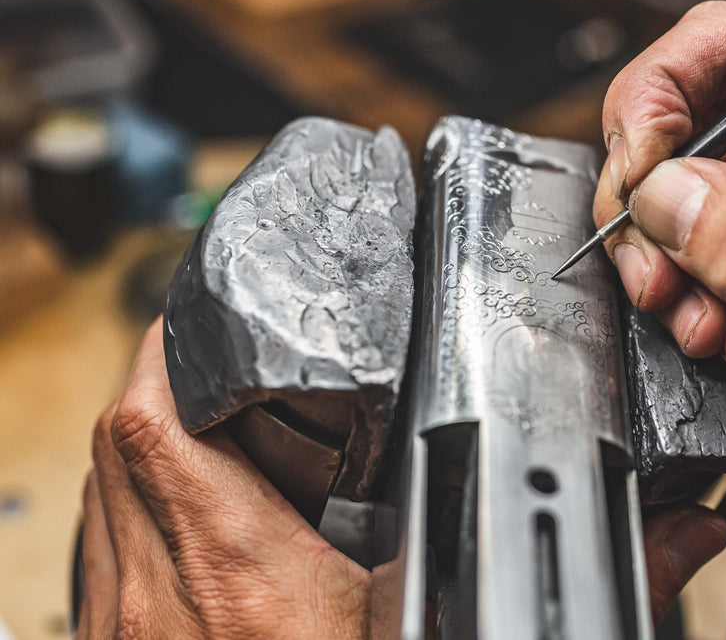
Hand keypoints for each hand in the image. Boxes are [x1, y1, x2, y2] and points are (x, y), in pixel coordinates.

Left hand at [77, 321, 374, 637]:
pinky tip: (174, 513)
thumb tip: (414, 472)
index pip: (154, 429)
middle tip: (194, 372)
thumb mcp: (380, 608)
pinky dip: (126, 507)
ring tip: (189, 434)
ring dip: (134, 447)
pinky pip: (93, 547)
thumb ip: (388, 534)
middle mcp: (155, 596)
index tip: (187, 333)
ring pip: (95, 490)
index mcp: (235, 571)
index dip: (161, 359)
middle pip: (112, 444)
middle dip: (150, 390)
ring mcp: (115, 621)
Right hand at [595, 0, 725, 433]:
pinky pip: (675, 241)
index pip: (714, 44)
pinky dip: (684, 293)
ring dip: (668, 267)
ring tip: (710, 326)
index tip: (640, 188)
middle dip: (655, 213)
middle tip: (660, 282)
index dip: (654, 108)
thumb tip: (659, 197)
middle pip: (673, 122)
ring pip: (663, 190)